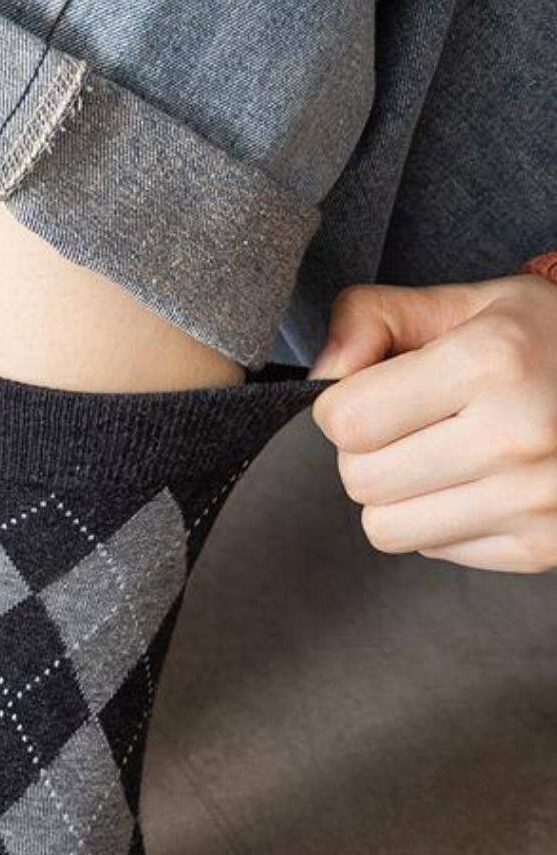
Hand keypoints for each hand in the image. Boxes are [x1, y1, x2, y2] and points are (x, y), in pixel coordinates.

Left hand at [309, 273, 556, 572]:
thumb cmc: (549, 342)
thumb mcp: (471, 305)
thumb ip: (376, 320)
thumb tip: (321, 372)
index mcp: (494, 360)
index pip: (344, 420)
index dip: (345, 404)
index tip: (377, 391)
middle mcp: (519, 433)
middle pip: (359, 480)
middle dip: (369, 451)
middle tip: (415, 425)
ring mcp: (536, 499)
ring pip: (386, 528)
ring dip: (400, 495)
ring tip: (446, 455)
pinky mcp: (544, 547)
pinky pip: (436, 550)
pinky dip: (444, 521)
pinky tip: (484, 483)